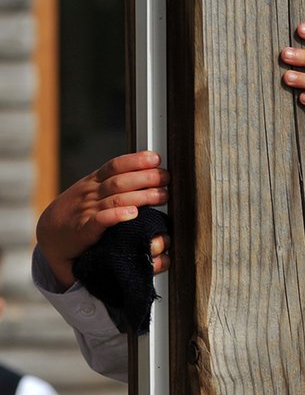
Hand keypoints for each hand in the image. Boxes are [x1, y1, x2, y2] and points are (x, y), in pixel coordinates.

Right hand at [36, 151, 170, 290]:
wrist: (48, 236)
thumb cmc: (76, 212)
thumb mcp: (91, 190)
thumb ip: (113, 181)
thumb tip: (145, 171)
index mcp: (93, 182)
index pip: (115, 166)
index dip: (136, 160)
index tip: (156, 158)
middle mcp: (90, 194)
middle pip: (120, 181)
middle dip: (146, 178)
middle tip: (166, 178)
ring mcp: (86, 211)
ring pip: (116, 199)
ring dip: (141, 196)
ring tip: (161, 196)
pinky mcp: (84, 231)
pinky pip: (100, 220)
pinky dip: (116, 215)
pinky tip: (132, 214)